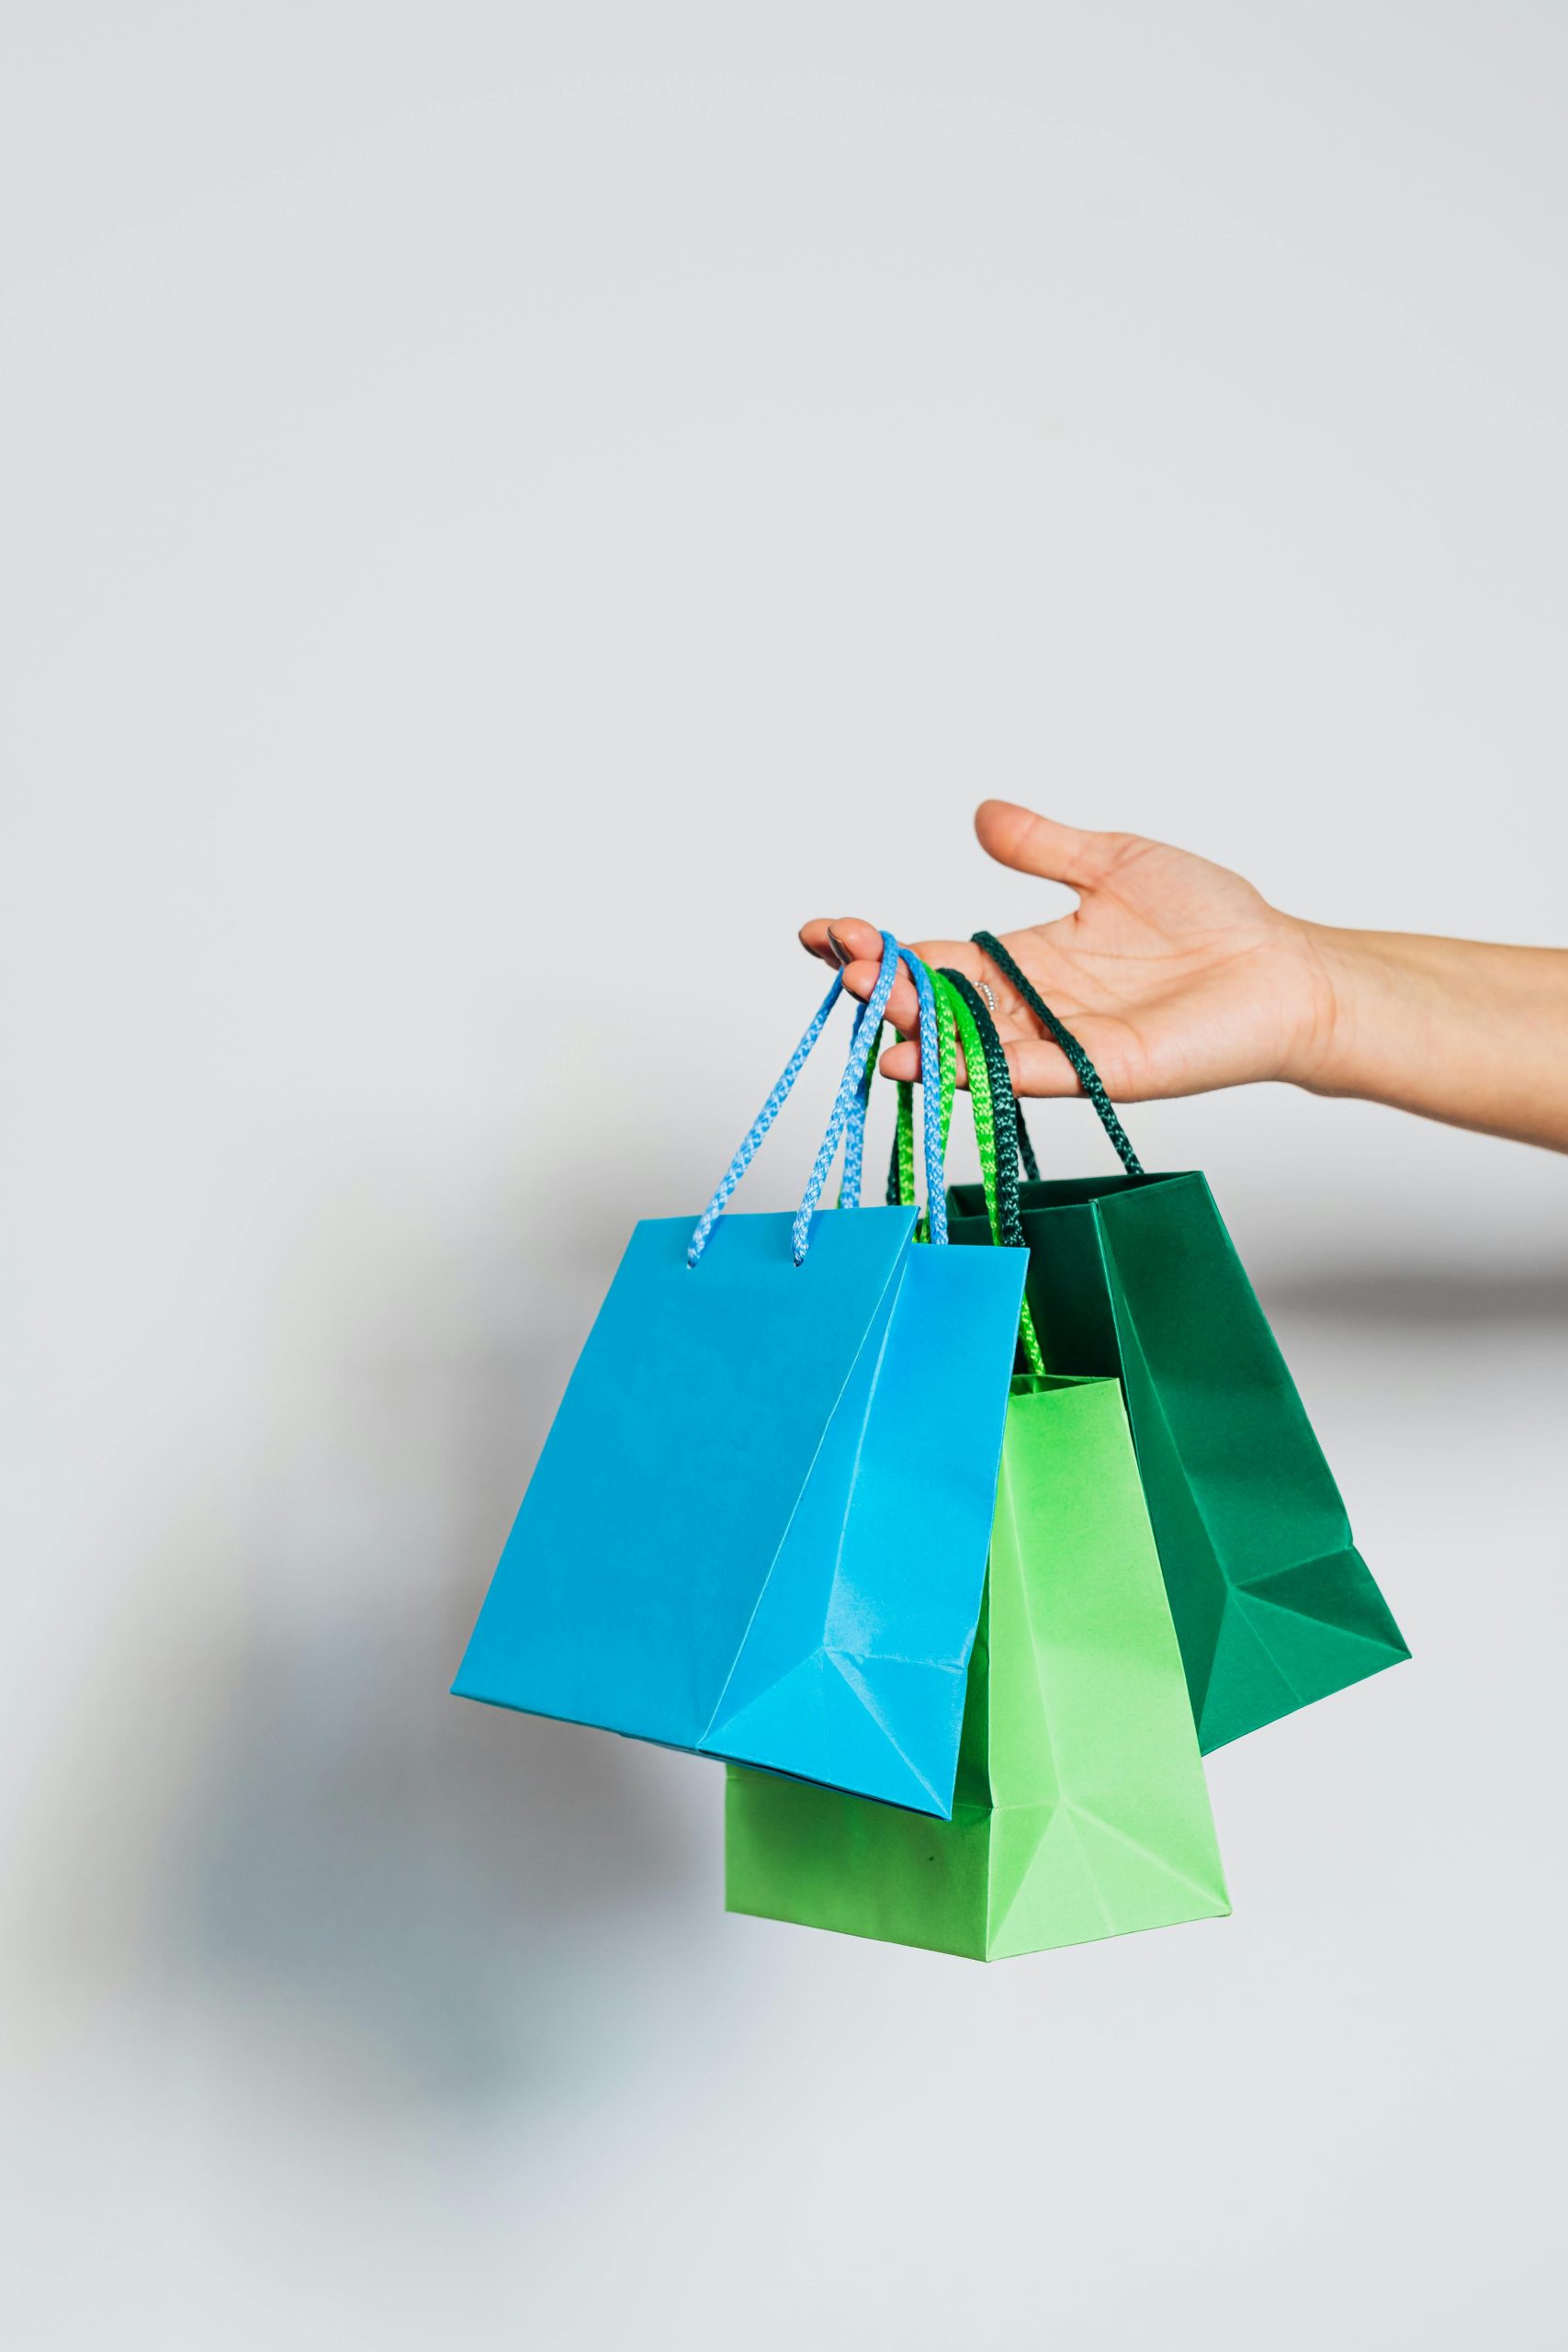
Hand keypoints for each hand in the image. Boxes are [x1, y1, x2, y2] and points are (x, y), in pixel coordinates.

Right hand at [803, 801, 1338, 1099]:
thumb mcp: (1114, 863)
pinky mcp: (1090, 1072)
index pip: (930, 955)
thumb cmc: (1214, 920)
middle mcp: (1029, 1006)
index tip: (822, 928)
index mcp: (1025, 957)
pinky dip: (968, 1066)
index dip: (875, 944)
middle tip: (841, 961)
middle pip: (931, 1002)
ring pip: (963, 1041)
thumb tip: (983, 812)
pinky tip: (921, 1056)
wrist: (1284, 969)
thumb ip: (1045, 847)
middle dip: (878, 984)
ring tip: (865, 1002)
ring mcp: (1055, 1044)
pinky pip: (1018, 1072)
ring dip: (907, 1027)